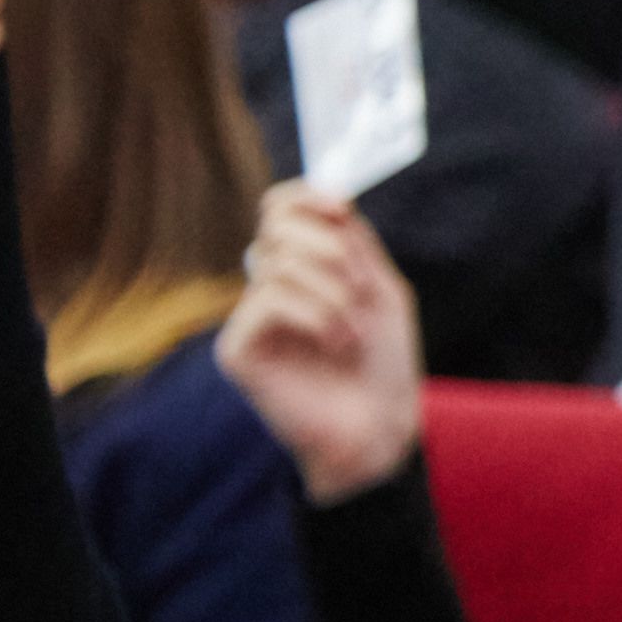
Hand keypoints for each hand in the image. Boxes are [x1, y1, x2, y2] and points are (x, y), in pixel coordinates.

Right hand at [218, 183, 424, 505]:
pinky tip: (337, 345)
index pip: (280, 209)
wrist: (380, 427)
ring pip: (279, 264)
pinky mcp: (237, 348)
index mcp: (302, 269)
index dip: (307, 197)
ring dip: (334, 291)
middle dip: (330, 248)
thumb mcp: (380, 290)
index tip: (343, 207)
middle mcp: (268, 287)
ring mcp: (249, 318)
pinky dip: (317, 315)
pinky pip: (270, 300)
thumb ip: (354, 243)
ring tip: (354, 330)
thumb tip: (332, 194)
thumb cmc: (384, 366)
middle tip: (358, 288)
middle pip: (276, 226)